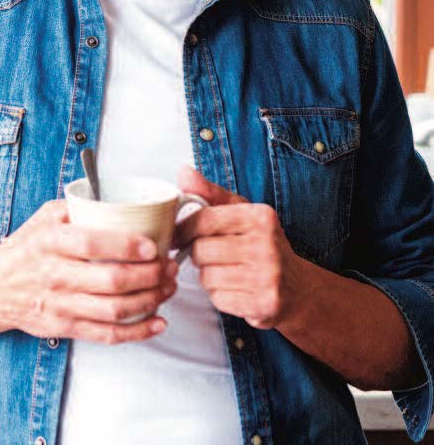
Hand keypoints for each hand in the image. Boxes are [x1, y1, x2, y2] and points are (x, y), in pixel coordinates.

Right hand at [0, 199, 177, 343]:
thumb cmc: (26, 249)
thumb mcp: (44, 216)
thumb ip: (78, 206)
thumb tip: (116, 198)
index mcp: (52, 243)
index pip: (93, 245)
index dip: (127, 246)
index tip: (152, 245)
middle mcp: (56, 276)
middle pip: (111, 281)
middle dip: (149, 276)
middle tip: (169, 266)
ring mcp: (61, 305)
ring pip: (114, 310)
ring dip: (149, 300)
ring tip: (168, 287)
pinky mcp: (65, 328)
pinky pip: (107, 335)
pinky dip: (137, 332)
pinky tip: (158, 321)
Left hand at [174, 165, 302, 328]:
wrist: (297, 287)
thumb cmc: (261, 244)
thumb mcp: (241, 212)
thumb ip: (210, 193)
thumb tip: (183, 171)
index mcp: (260, 217)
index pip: (205, 219)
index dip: (183, 228)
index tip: (176, 234)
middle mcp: (266, 245)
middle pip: (201, 250)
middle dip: (198, 254)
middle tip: (208, 254)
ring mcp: (267, 276)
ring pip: (207, 276)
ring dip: (208, 276)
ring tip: (224, 271)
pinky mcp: (264, 304)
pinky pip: (218, 299)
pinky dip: (219, 295)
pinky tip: (234, 289)